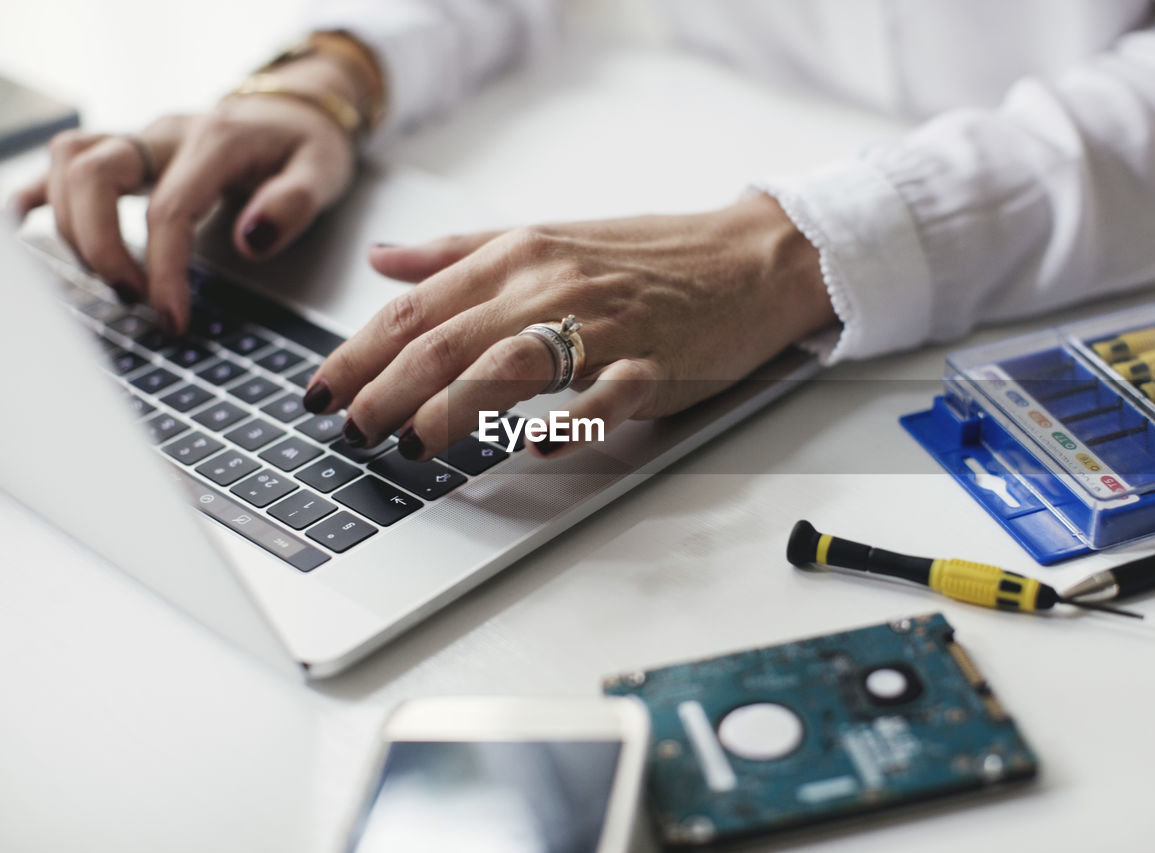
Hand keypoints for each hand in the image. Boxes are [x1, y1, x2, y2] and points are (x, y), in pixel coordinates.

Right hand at [12, 57, 357, 335]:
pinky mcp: (128, 147)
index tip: (171, 319)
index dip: (162, 269)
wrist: (297, 111)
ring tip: (112, 276)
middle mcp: (167, 133)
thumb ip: (294, 205)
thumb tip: (250, 240)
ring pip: (70, 162)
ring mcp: (141, 137)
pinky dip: (43, 192)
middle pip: (93, 173)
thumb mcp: (324, 172)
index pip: (169, 209)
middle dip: (99, 245)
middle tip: (131, 296)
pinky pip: (66, 159)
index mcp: (216, 142)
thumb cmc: (309, 147)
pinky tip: (29, 225)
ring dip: (72, 225)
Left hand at [305, 193, 834, 458]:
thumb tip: (384, 262)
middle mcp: (552, 285)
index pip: (417, 307)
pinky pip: (605, 398)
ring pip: (510, 364)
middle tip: (352, 431)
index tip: (320, 392)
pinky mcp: (654, 365)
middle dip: (385, 391)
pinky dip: (569, 425)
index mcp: (520, 255)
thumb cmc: (646, 256)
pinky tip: (536, 449)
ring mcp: (606, 325)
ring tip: (413, 447)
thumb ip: (460, 254)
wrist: (746, 258)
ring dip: (451, 410)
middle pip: (447, 340)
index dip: (358, 353)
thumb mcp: (546, 239)